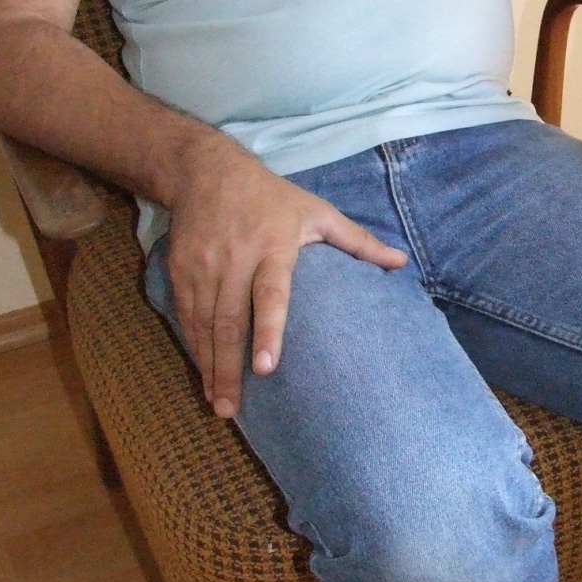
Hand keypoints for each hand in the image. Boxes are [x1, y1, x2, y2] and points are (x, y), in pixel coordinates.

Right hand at [165, 134, 406, 415]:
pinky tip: (202, 373)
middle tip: (232, 409)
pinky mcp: (180, 270)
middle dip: (229, 368)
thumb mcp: (317, 211)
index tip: (265, 369)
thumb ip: (357, 241)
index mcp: (273, 246)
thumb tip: (401, 262)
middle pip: (230, 321)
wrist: (205, 171)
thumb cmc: (272, 197)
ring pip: (204, 324)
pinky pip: (186, 315)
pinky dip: (193, 346)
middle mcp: (235, 259)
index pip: (270, 295)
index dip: (268, 331)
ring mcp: (204, 266)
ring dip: (209, 366)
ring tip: (217, 404)